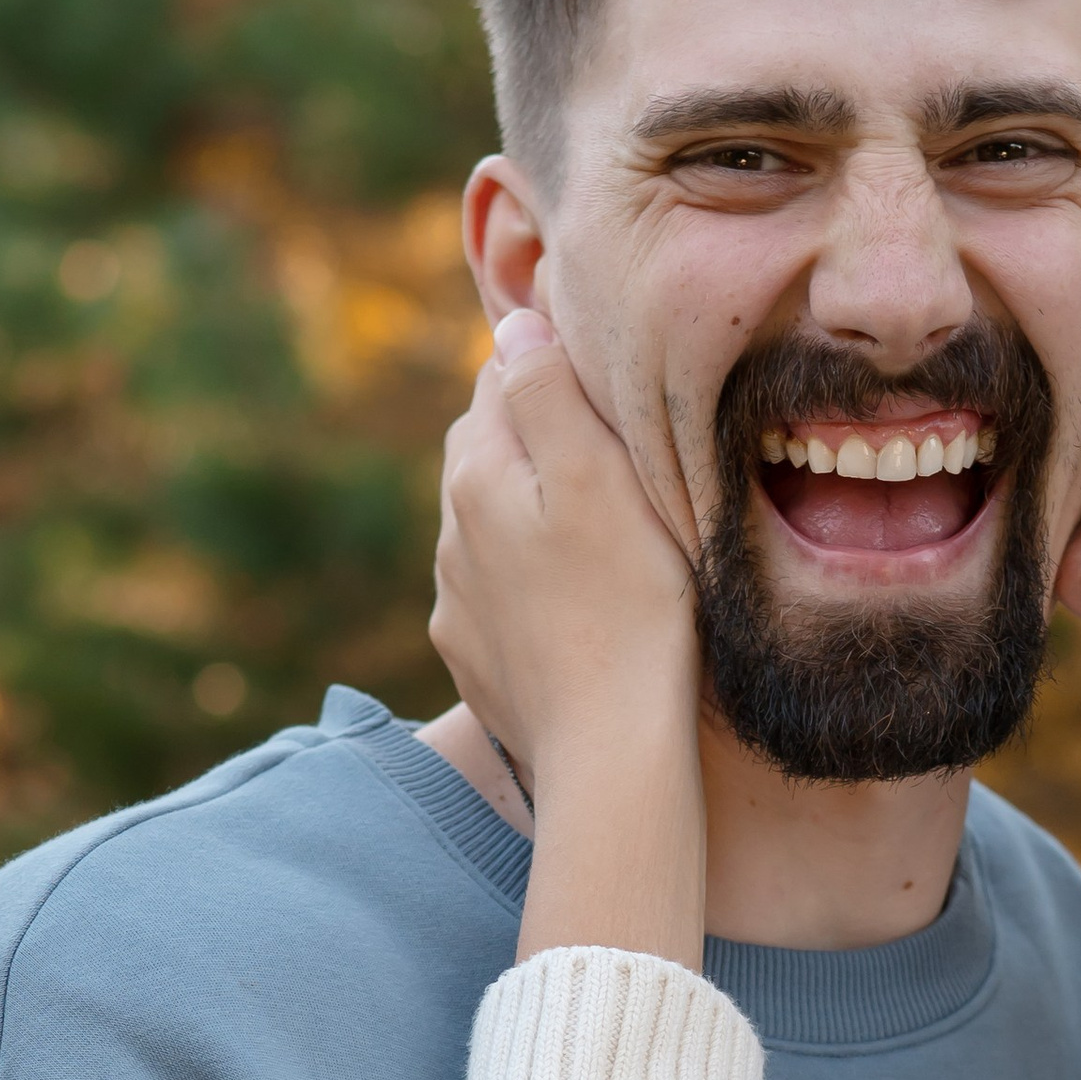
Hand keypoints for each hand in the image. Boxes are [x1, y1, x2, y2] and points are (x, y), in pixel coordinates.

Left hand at [431, 310, 705, 965]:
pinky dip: (530, 584)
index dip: (560, 370)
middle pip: (490, 447)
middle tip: (613, 455)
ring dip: (534, 514)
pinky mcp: (475, 658)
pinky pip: (498, 595)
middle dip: (540, 440)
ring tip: (601, 535)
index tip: (614, 391)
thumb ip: (548, 391)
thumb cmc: (630, 610)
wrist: (611, 754)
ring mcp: (457, 601)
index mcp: (478, 471)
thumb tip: (514, 325)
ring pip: (492, 523)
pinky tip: (576, 604)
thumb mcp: (601, 479)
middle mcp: (450, 531)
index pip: (505, 375)